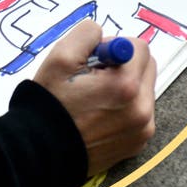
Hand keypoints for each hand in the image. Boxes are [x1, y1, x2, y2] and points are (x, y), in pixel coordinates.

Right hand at [33, 21, 155, 176]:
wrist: (39, 153)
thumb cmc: (49, 105)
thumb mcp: (60, 57)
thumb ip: (88, 33)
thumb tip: (106, 37)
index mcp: (126, 86)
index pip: (140, 47)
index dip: (115, 47)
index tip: (94, 60)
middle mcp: (142, 109)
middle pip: (147, 67)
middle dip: (125, 65)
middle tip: (94, 77)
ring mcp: (142, 129)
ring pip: (145, 90)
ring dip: (126, 86)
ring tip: (95, 99)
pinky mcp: (138, 143)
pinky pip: (140, 113)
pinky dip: (125, 108)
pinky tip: (99, 115)